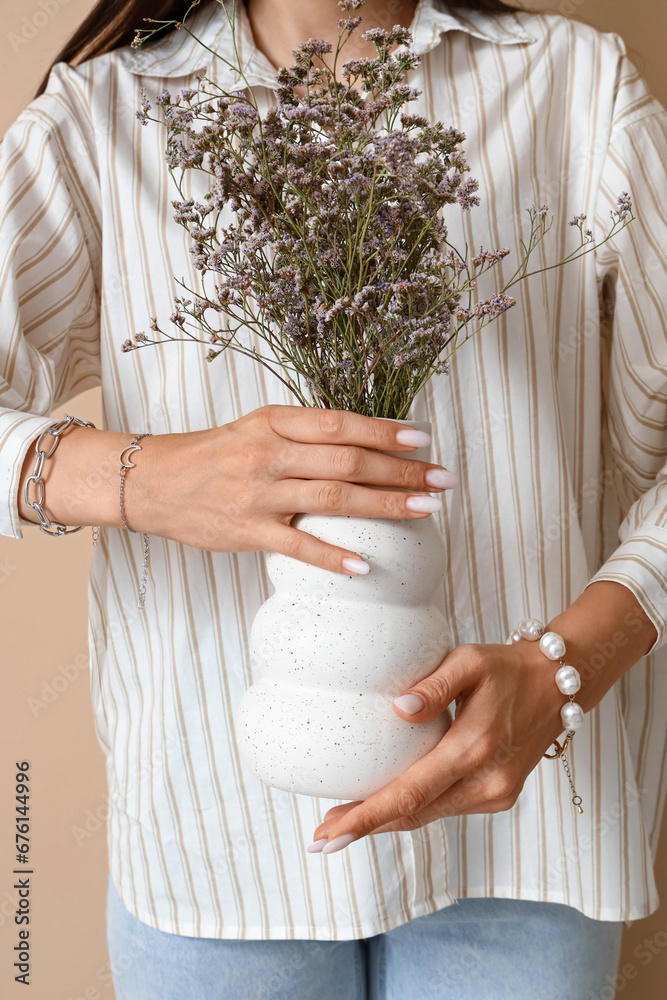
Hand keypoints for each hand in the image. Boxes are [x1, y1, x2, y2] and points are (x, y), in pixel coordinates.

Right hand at [133, 404, 457, 571]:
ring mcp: (259, 494)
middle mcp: (270, 454)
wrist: (153, 481)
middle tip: (442, 479)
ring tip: (425, 510)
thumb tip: (365, 441)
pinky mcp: (246, 531)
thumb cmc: (214, 455)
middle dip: (401, 471)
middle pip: (347, 461)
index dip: (385, 431)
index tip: (423, 439)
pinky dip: (332, 556)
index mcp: (275, 423)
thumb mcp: (257, 428)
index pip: (340, 424)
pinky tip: (364, 565)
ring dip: (385, 505)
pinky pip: (297, 547)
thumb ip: (305, 433)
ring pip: (333, 499)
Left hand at [309, 581, 657, 852]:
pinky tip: (387, 803)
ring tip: (343, 822)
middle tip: (320, 838)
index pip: (409, 795)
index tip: (328, 834)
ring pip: (428, 814)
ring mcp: (495, 795)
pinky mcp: (498, 796)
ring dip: (386, 820)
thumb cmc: (509, 667)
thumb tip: (398, 709)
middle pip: (412, 815)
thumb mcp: (471, 661)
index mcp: (474, 749)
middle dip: (364, 826)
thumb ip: (434, 685)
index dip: (365, 818)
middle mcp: (485, 782)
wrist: (560, 685)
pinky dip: (414, 808)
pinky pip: (445, 807)